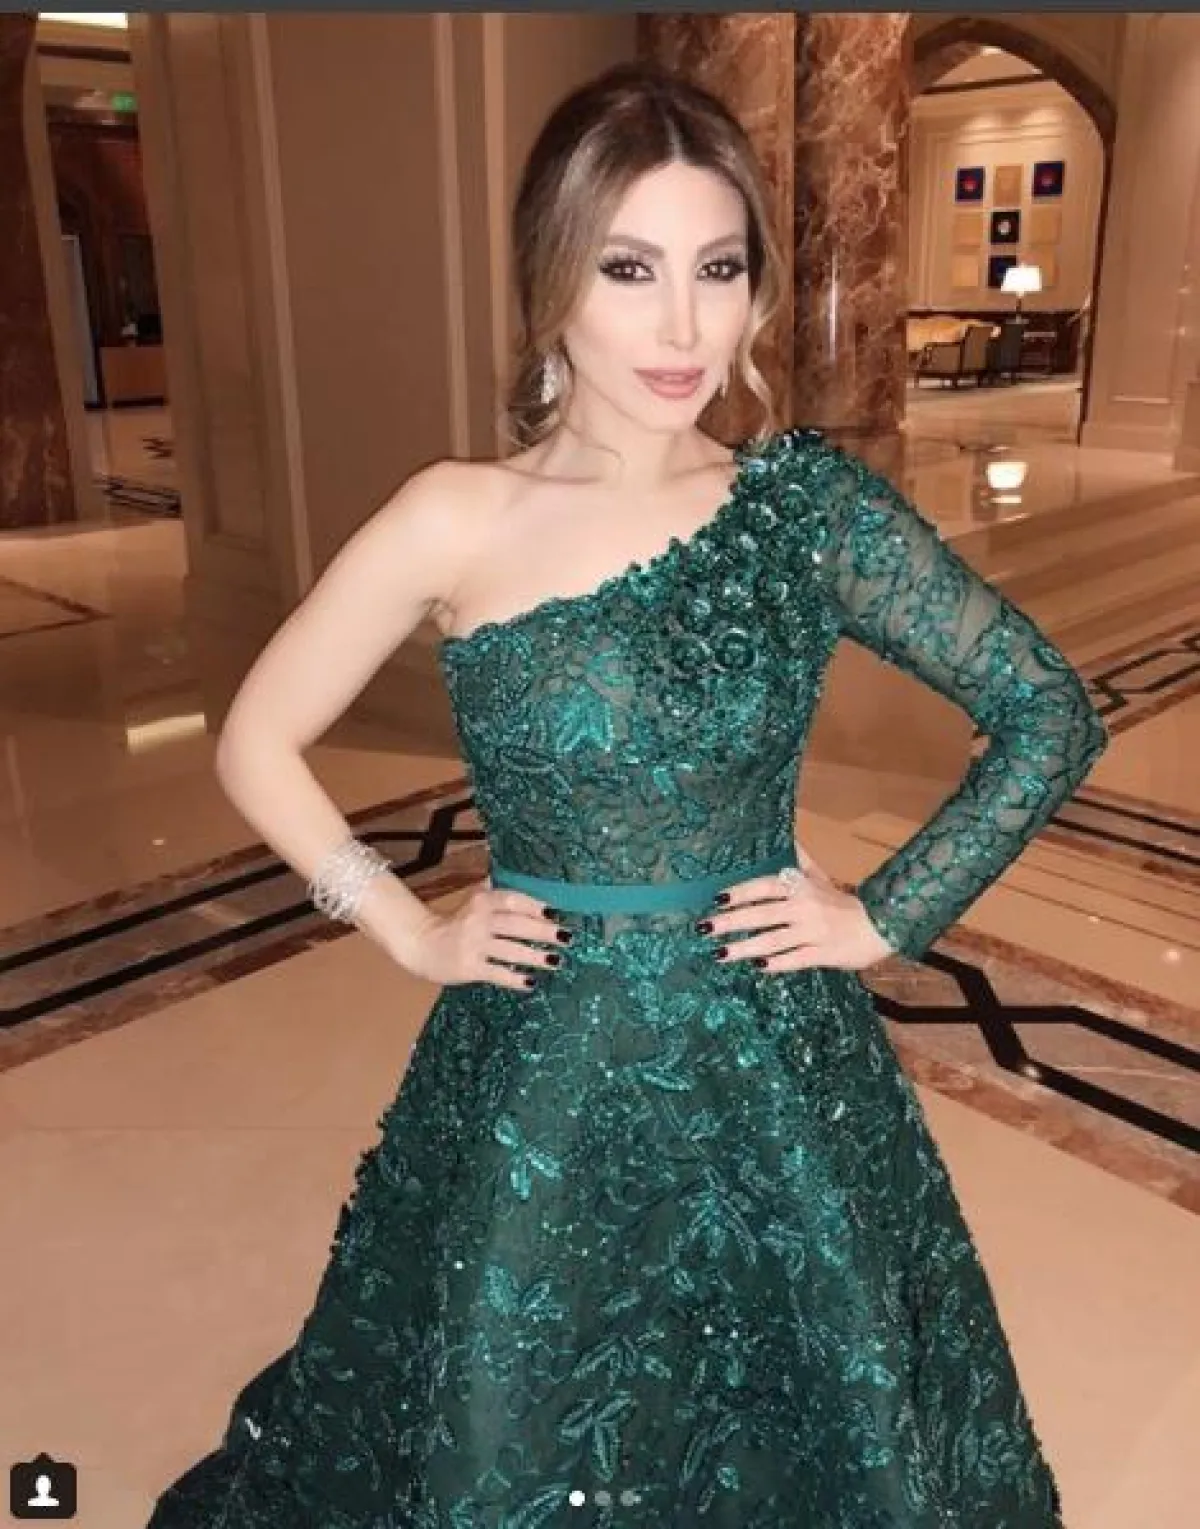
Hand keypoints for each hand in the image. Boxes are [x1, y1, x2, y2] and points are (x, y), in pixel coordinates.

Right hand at [390, 874, 570, 990]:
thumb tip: (522, 879)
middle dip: (543, 931)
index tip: (555, 912)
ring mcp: (473, 945)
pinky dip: (515, 978)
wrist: (421, 945)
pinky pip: (497, 973)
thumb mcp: (473, 902)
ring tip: (556, 961)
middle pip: (516, 925)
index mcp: (481, 902)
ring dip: (535, 956)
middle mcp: (478, 921)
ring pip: (510, 950)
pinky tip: (531, 982)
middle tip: (566, 938)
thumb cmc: (455, 924)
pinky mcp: (469, 967)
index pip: (511, 899)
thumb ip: (495, 892)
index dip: (534, 905)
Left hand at [697, 850, 895, 973]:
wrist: (880, 924)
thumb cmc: (843, 902)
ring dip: (744, 947)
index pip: (764, 887)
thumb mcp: (821, 877)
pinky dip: (776, 963)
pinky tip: (757, 966)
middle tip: (704, 928)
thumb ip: (800, 861)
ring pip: (772, 940)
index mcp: (801, 887)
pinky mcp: (822, 954)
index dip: (740, 892)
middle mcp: (803, 908)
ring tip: (719, 953)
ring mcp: (812, 932)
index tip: (716, 899)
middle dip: (731, 922)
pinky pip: (794, 960)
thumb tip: (787, 837)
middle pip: (761, 914)